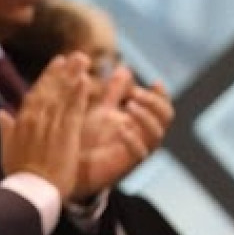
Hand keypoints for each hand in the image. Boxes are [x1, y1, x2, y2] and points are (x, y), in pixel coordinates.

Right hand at [0, 54, 88, 200]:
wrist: (30, 191)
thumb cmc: (18, 173)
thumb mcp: (7, 148)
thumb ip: (5, 128)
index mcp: (21, 121)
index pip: (36, 93)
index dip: (48, 76)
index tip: (58, 62)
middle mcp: (36, 119)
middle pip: (51, 90)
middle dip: (63, 71)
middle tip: (75, 55)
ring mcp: (51, 126)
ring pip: (63, 96)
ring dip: (73, 77)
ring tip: (84, 61)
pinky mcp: (66, 136)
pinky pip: (74, 111)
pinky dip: (79, 95)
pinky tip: (87, 82)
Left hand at [74, 69, 172, 197]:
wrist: (68, 166)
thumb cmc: (87, 138)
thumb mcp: (101, 110)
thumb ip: (114, 92)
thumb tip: (125, 68)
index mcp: (141, 122)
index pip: (161, 107)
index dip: (162, 95)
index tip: (155, 82)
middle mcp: (144, 136)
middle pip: (165, 118)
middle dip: (154, 103)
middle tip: (136, 93)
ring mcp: (137, 151)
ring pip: (156, 135)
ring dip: (145, 117)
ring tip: (129, 105)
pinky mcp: (126, 165)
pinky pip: (139, 153)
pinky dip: (133, 139)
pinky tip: (122, 127)